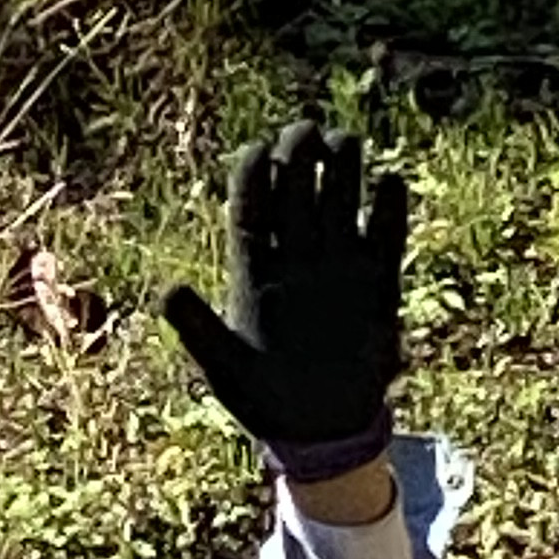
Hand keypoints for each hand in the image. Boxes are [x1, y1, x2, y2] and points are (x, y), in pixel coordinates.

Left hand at [161, 122, 407, 479]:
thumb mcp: (224, 366)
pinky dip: (389, 211)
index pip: (252, 209)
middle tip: (305, 129)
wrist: (319, 429)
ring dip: (342, 171)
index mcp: (253, 272)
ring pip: (339, 204)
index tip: (258, 148)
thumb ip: (198, 329)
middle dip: (298, 157)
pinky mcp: (377, 285)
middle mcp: (295, 260)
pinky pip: (384, 238)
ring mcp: (337, 268)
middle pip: (295, 193)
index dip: (253, 175)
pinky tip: (391, 182)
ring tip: (343, 141)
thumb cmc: (261, 399)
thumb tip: (167, 292)